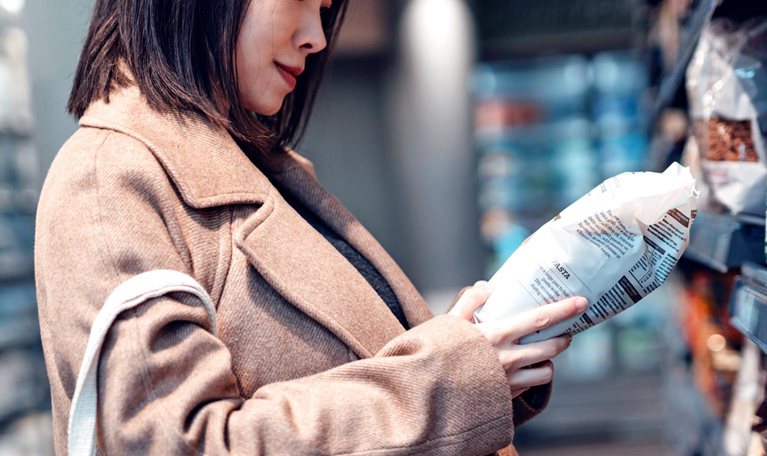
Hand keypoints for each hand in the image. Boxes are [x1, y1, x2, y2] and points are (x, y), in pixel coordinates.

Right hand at [449, 282, 586, 397]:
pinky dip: (532, 376)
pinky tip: (524, 370)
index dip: (563, 310)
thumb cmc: (438, 353)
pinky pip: (530, 385)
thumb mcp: (449, 321)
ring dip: (548, 360)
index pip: (540, 319)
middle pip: (551, 347)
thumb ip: (469, 300)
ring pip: (545, 371)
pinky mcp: (506, 397)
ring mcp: (509, 380)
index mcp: (497, 335)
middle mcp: (508, 358)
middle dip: (564, 338)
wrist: (429, 392)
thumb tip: (488, 287)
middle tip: (566, 331)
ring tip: (543, 353)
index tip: (581, 302)